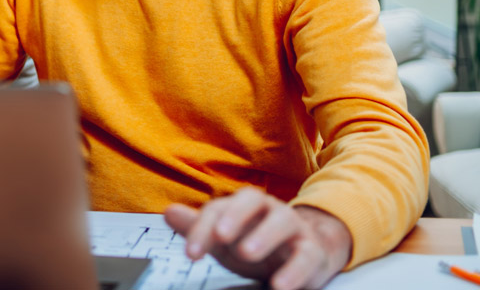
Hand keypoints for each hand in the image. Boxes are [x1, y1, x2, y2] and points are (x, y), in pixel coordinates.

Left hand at [164, 188, 351, 289]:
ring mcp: (292, 226)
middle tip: (220, 236)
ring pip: (282, 221)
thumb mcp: (223, 239)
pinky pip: (306, 255)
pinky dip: (294, 270)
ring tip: (246, 254)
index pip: (218, 208)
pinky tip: (279, 285)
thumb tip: (168, 213)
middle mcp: (268, 209)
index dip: (202, 229)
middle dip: (235, 215)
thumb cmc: (254, 242)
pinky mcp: (312, 250)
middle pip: (252, 199)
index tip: (190, 254)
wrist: (301, 255)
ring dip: (264, 236)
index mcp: (242, 204)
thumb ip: (197, 227)